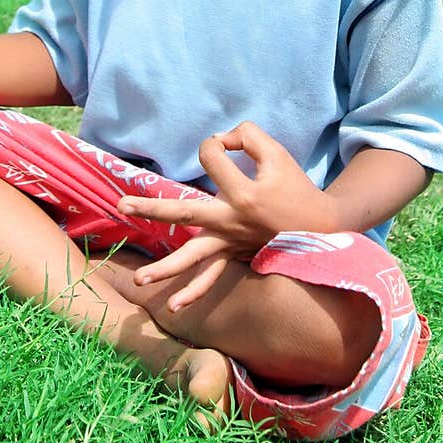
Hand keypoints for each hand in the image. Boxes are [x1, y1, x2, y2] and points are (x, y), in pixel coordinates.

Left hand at [117, 120, 335, 310]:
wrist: (320, 227)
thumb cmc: (296, 188)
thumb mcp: (278, 153)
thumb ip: (248, 136)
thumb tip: (219, 139)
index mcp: (243, 193)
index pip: (211, 158)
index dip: (216, 144)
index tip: (227, 145)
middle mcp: (231, 220)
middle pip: (184, 212)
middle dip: (151, 208)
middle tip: (121, 205)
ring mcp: (230, 242)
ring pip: (193, 257)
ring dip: (165, 270)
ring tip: (139, 281)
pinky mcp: (233, 254)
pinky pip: (212, 278)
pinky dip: (194, 292)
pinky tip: (174, 307)